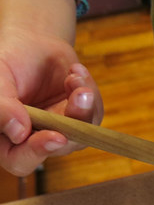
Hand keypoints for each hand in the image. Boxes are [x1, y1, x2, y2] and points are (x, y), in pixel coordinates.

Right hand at [0, 26, 102, 176]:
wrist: (32, 43)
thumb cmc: (10, 61)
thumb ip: (2, 107)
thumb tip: (18, 133)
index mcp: (6, 137)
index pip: (20, 160)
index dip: (36, 153)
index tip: (54, 137)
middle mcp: (35, 139)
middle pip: (58, 149)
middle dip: (71, 126)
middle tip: (80, 98)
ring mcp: (61, 130)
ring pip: (82, 134)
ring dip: (83, 105)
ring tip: (75, 78)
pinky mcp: (82, 118)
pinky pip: (94, 113)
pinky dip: (88, 91)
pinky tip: (75, 73)